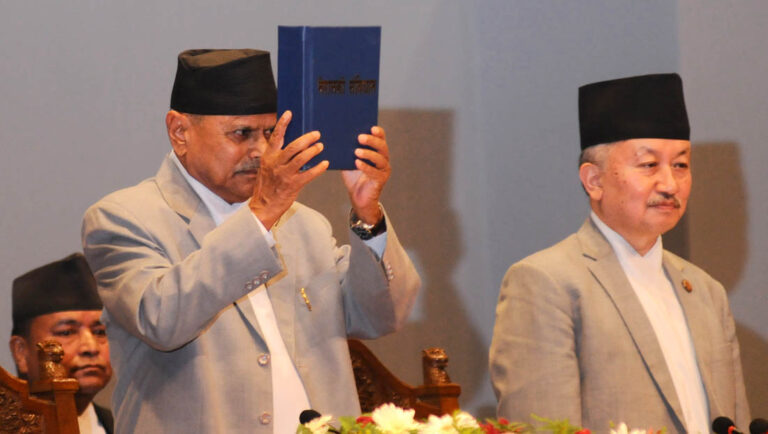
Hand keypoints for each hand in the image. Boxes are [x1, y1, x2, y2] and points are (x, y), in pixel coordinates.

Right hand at [249, 111, 328, 228]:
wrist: (264, 206)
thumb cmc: (268, 185)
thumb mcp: (267, 167)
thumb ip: (277, 156)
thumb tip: (292, 144)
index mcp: (268, 157)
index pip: (275, 137)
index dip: (282, 124)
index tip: (289, 113)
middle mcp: (275, 164)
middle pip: (293, 147)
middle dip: (306, 139)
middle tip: (316, 134)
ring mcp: (284, 175)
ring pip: (301, 159)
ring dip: (313, 151)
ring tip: (321, 147)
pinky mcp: (293, 185)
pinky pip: (308, 174)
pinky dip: (318, 168)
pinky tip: (325, 164)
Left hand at [342, 126, 390, 223]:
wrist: (358, 196)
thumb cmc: (353, 176)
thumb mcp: (348, 160)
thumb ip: (346, 150)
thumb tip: (333, 135)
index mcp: (377, 150)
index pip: (381, 137)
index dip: (378, 132)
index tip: (371, 127)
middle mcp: (383, 158)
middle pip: (382, 146)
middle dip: (371, 141)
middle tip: (360, 137)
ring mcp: (384, 169)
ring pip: (380, 159)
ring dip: (368, 154)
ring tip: (356, 151)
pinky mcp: (381, 180)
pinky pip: (374, 172)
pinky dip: (366, 167)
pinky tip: (357, 163)